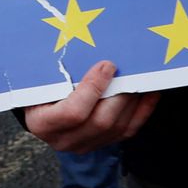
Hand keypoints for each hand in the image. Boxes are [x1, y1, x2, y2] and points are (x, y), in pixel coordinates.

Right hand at [22, 60, 159, 151]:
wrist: (39, 110)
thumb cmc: (38, 88)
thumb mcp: (40, 80)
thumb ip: (58, 71)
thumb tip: (85, 42)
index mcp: (42, 123)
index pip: (72, 112)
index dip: (93, 89)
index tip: (106, 65)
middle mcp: (64, 140)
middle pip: (100, 122)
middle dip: (119, 94)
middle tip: (130, 71)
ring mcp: (84, 145)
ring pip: (117, 128)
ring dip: (132, 102)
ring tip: (140, 79)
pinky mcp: (102, 144)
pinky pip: (127, 132)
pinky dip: (142, 112)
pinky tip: (149, 94)